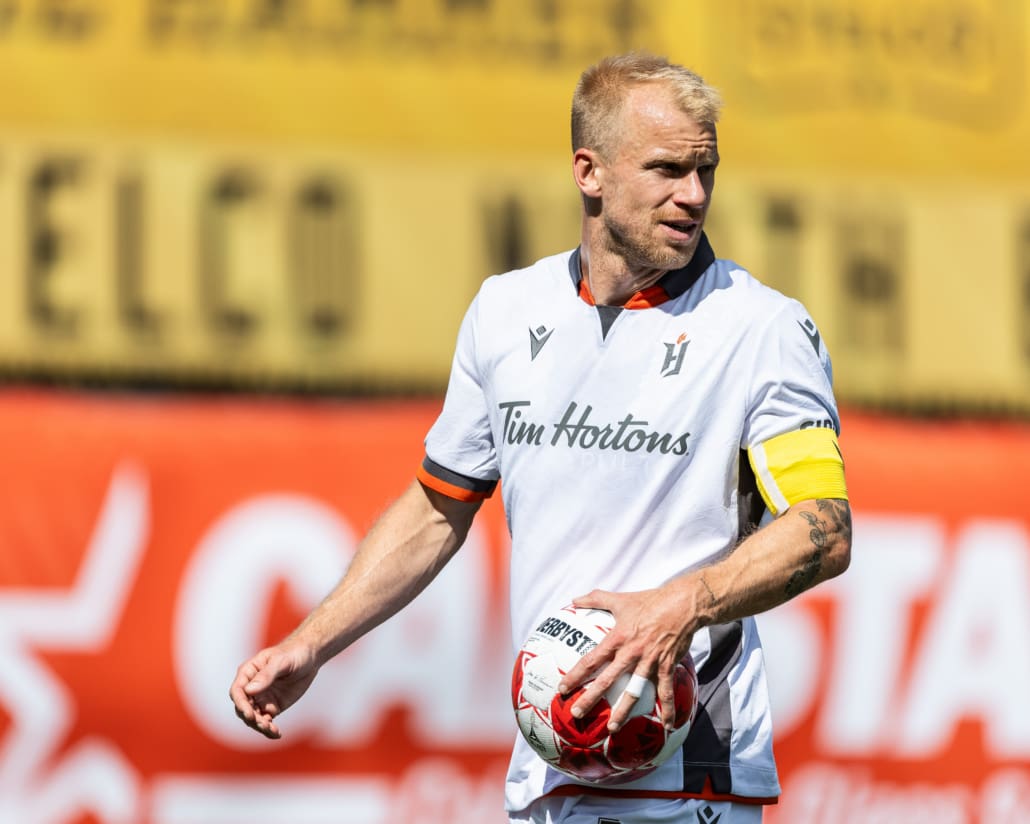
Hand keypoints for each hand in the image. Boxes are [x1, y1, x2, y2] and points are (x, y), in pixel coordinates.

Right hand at [229, 641, 319, 738]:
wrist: (309, 657)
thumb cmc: (293, 653)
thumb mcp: (281, 661)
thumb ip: (266, 675)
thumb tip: (249, 690)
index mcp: (248, 672)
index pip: (237, 691)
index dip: (241, 704)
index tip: (249, 714)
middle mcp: (251, 688)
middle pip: (243, 708)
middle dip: (251, 718)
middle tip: (264, 724)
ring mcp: (261, 698)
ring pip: (253, 718)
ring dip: (260, 726)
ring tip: (273, 731)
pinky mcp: (272, 707)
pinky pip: (266, 721)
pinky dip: (269, 730)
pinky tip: (277, 734)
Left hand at [556, 586, 694, 731]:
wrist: (681, 604)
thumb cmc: (649, 601)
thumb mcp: (620, 599)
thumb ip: (595, 599)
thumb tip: (574, 599)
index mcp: (617, 638)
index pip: (591, 660)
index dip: (575, 674)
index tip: (563, 688)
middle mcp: (631, 652)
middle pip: (607, 680)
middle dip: (591, 698)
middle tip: (577, 713)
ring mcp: (649, 661)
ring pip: (633, 691)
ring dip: (622, 711)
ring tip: (612, 728)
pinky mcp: (666, 665)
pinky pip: (665, 691)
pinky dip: (667, 708)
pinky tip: (667, 726)